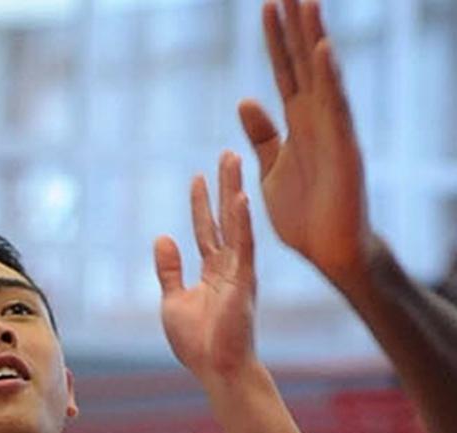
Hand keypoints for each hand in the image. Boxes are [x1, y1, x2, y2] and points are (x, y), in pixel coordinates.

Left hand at [154, 152, 257, 390]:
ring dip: (234, 191)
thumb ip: (169, 270)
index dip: (201, 204)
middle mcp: (229, 267)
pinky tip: (240, 199)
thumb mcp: (173, 300)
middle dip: (225, 186)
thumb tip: (162, 237)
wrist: (217, 371)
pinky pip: (244, 247)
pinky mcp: (244, 282)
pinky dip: (241, 223)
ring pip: (237, 224)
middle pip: (225, 218)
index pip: (206, 230)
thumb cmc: (198, 343)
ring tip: (234, 160)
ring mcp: (239, 273)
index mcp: (213, 272)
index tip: (198, 177)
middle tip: (228, 154)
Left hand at [238, 0, 370, 282]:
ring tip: (307, 1)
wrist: (328, 251)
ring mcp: (332, 131)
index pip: (284, 71)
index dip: (276, 39)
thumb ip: (262, 135)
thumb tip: (246, 98)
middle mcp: (317, 119)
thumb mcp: (270, 168)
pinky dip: (328, 80)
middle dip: (295, 26)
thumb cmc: (304, 212)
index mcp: (298, 122)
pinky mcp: (343, 150)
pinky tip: (322, 50)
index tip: (267, 5)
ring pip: (320, 76)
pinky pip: (334, 110)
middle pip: (303, 63)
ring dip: (313, 40)